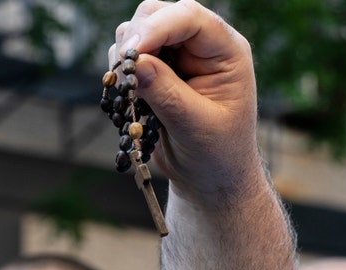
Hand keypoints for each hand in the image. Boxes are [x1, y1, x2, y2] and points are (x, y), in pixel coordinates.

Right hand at [110, 0, 261, 205]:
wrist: (209, 177)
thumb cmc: (217, 153)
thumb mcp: (197, 126)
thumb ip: (168, 93)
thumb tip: (136, 62)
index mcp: (226, 51)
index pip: (191, 17)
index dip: (158, 27)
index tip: (133, 53)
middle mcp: (201, 45)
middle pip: (158, 13)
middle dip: (136, 38)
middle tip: (125, 75)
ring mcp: (176, 55)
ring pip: (137, 30)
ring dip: (124, 56)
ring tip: (131, 92)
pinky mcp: (156, 70)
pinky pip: (127, 54)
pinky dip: (119, 70)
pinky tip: (130, 97)